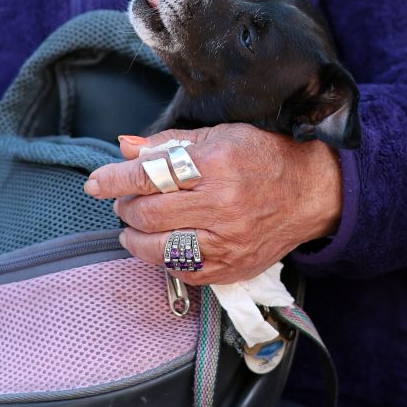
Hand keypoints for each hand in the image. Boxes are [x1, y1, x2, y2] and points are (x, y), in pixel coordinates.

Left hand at [84, 123, 342, 284]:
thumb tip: (125, 147)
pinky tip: (161, 244)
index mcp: (217, 165)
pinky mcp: (231, 267)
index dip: (114, 180)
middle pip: (149, 214)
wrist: (310, 193)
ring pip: (159, 248)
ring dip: (134, 238)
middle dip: (125, 209)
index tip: (96, 183)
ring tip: (133, 227)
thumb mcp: (219, 136)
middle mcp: (222, 205)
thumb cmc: (263, 157)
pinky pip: (182, 271)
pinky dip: (162, 259)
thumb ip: (168, 143)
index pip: (150, 175)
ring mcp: (227, 242)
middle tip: (124, 202)